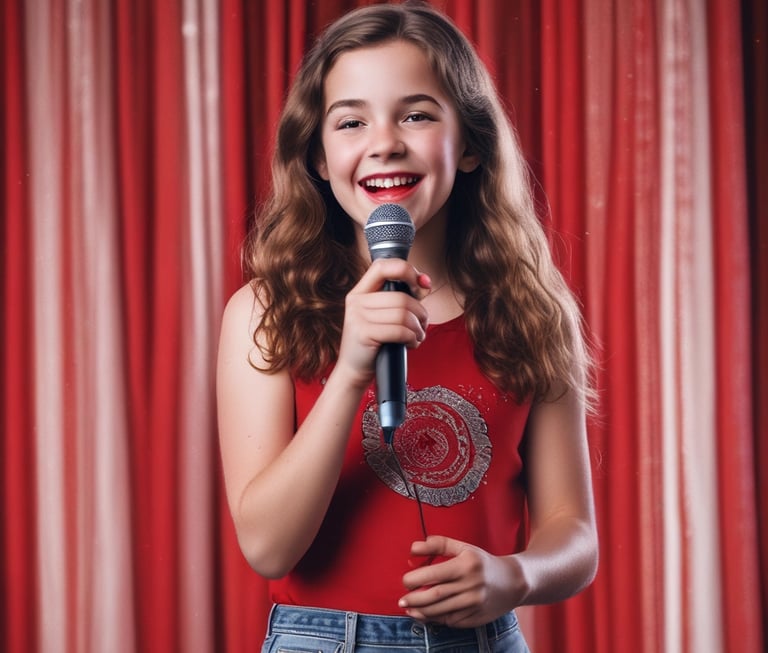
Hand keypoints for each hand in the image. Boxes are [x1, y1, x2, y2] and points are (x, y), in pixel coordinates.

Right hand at [335, 259, 430, 388]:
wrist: (354, 371)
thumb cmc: (375, 343)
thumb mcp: (384, 316)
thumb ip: (402, 298)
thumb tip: (425, 282)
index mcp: (360, 292)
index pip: (382, 266)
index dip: (406, 269)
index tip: (420, 284)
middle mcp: (356, 301)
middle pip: (402, 297)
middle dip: (421, 313)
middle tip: (422, 326)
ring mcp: (357, 317)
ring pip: (404, 314)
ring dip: (419, 328)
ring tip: (417, 336)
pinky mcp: (363, 333)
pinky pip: (400, 330)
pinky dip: (412, 338)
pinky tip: (410, 344)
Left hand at [399, 535, 524, 627]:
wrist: (512, 582)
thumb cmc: (482, 563)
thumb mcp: (463, 548)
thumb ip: (438, 544)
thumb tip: (413, 547)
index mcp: (466, 564)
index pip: (435, 574)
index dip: (416, 579)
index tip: (405, 581)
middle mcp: (471, 585)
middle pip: (436, 595)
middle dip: (414, 598)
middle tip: (401, 599)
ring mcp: (474, 603)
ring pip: (441, 611)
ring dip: (421, 612)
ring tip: (408, 608)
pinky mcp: (475, 618)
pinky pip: (450, 620)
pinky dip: (435, 618)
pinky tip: (425, 614)